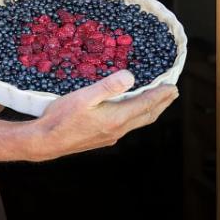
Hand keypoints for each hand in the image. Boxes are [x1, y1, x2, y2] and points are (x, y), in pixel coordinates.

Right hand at [26, 70, 177, 161]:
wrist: (46, 141)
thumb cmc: (62, 117)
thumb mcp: (84, 97)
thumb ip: (108, 87)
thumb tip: (131, 77)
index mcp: (116, 118)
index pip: (145, 105)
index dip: (160, 95)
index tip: (172, 86)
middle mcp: (118, 129)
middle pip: (146, 115)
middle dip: (161, 103)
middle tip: (172, 92)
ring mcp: (111, 136)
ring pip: (138, 122)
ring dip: (150, 110)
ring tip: (158, 102)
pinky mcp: (103, 138)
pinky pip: (127, 126)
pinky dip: (137, 115)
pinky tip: (130, 112)